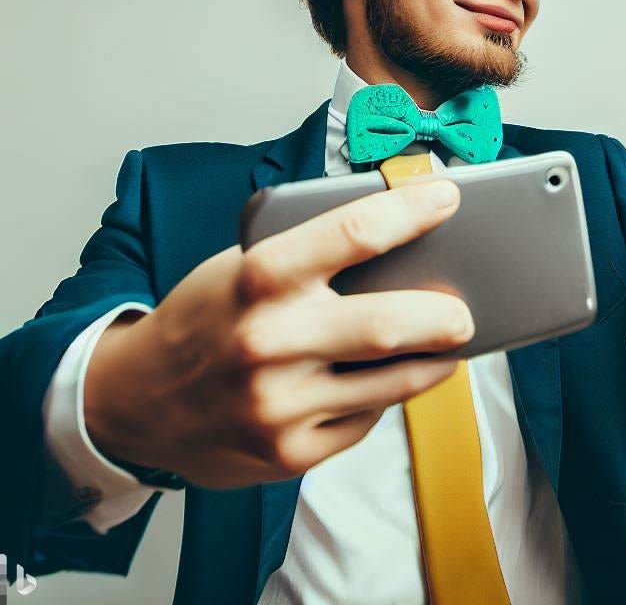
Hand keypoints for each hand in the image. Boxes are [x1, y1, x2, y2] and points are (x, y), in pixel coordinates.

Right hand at [83, 179, 473, 488]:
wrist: (135, 402)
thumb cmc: (207, 317)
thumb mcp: (241, 266)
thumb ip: (311, 259)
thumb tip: (402, 247)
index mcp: (258, 276)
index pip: (354, 232)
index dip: (412, 211)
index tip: (447, 198)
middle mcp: (270, 341)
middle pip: (389, 324)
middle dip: (446, 317)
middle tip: (465, 313)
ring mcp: (280, 404)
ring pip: (392, 384)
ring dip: (433, 362)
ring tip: (447, 344)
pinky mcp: (289, 453)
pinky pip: (365, 420)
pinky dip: (382, 397)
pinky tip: (380, 382)